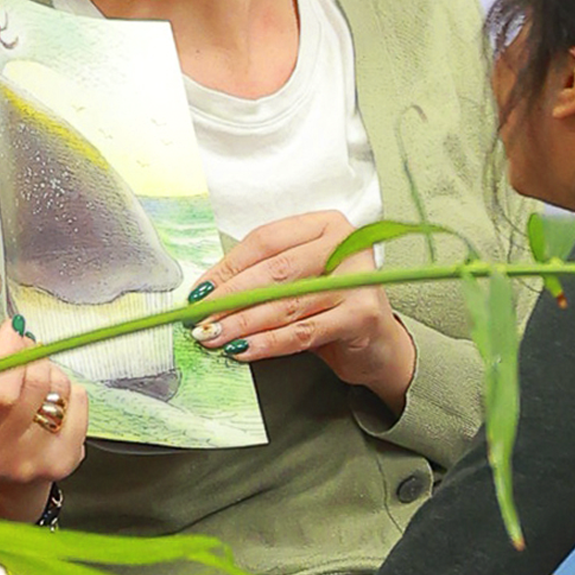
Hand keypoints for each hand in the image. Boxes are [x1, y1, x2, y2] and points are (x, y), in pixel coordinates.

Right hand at [0, 328, 85, 520]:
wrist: (1, 486)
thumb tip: (15, 329)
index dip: (10, 353)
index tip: (12, 333)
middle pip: (35, 384)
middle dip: (34, 357)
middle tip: (28, 352)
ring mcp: (29, 462)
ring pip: (59, 389)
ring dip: (53, 374)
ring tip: (38, 383)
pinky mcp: (62, 462)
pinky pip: (79, 402)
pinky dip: (72, 393)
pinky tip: (55, 403)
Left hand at [191, 210, 417, 411]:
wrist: (376, 344)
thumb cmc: (331, 306)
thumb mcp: (300, 281)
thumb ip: (262, 278)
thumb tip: (206, 293)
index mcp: (326, 225)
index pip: (267, 241)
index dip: (228, 267)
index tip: (199, 292)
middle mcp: (347, 245)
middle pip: (275, 270)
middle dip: (230, 298)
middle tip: (199, 318)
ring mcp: (358, 278)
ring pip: (286, 303)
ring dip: (242, 323)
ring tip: (213, 336)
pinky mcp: (362, 314)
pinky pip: (303, 331)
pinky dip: (268, 343)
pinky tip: (243, 349)